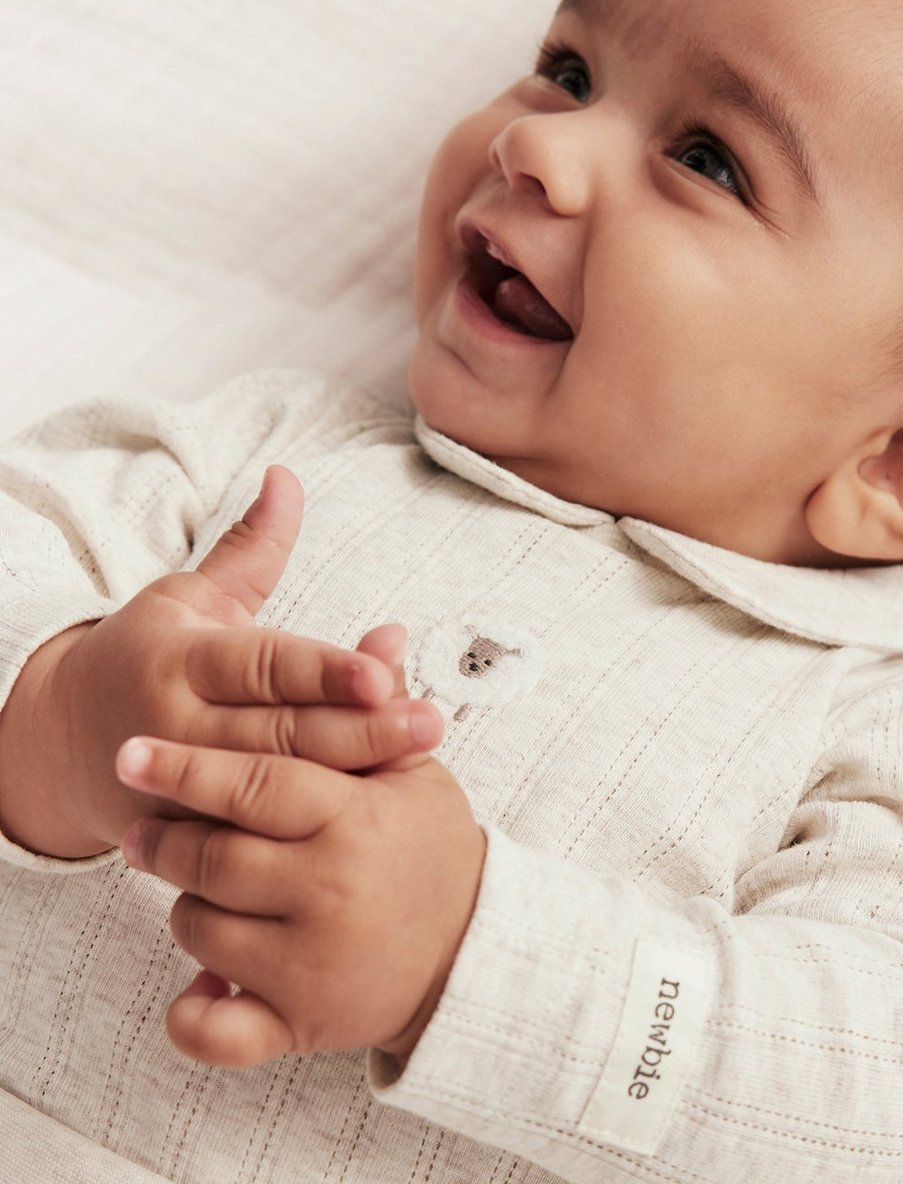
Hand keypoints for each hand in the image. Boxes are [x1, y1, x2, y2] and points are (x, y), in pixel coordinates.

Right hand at [0, 467, 440, 857]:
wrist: (59, 743)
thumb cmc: (148, 655)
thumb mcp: (189, 596)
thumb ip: (250, 548)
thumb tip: (287, 476)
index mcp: (180, 660)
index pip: (263, 665)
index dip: (324, 670)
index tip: (383, 671)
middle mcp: (177, 726)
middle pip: (282, 732)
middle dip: (363, 728)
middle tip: (432, 722)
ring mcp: (180, 788)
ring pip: (276, 785)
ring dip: (354, 772)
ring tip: (422, 754)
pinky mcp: (187, 835)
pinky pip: (259, 829)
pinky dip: (316, 816)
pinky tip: (377, 805)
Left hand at [115, 733, 485, 1067]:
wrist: (470, 949)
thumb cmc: (431, 849)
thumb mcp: (416, 774)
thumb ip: (382, 711)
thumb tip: (383, 635)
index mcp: (356, 820)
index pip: (258, 784)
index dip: (188, 767)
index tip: (133, 753)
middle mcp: (330, 890)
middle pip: (214, 857)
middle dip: (165, 839)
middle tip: (143, 828)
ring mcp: (311, 963)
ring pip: (201, 929)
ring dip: (185, 904)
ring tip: (197, 886)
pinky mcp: (301, 1021)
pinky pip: (219, 1032)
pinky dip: (193, 1016)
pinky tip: (201, 987)